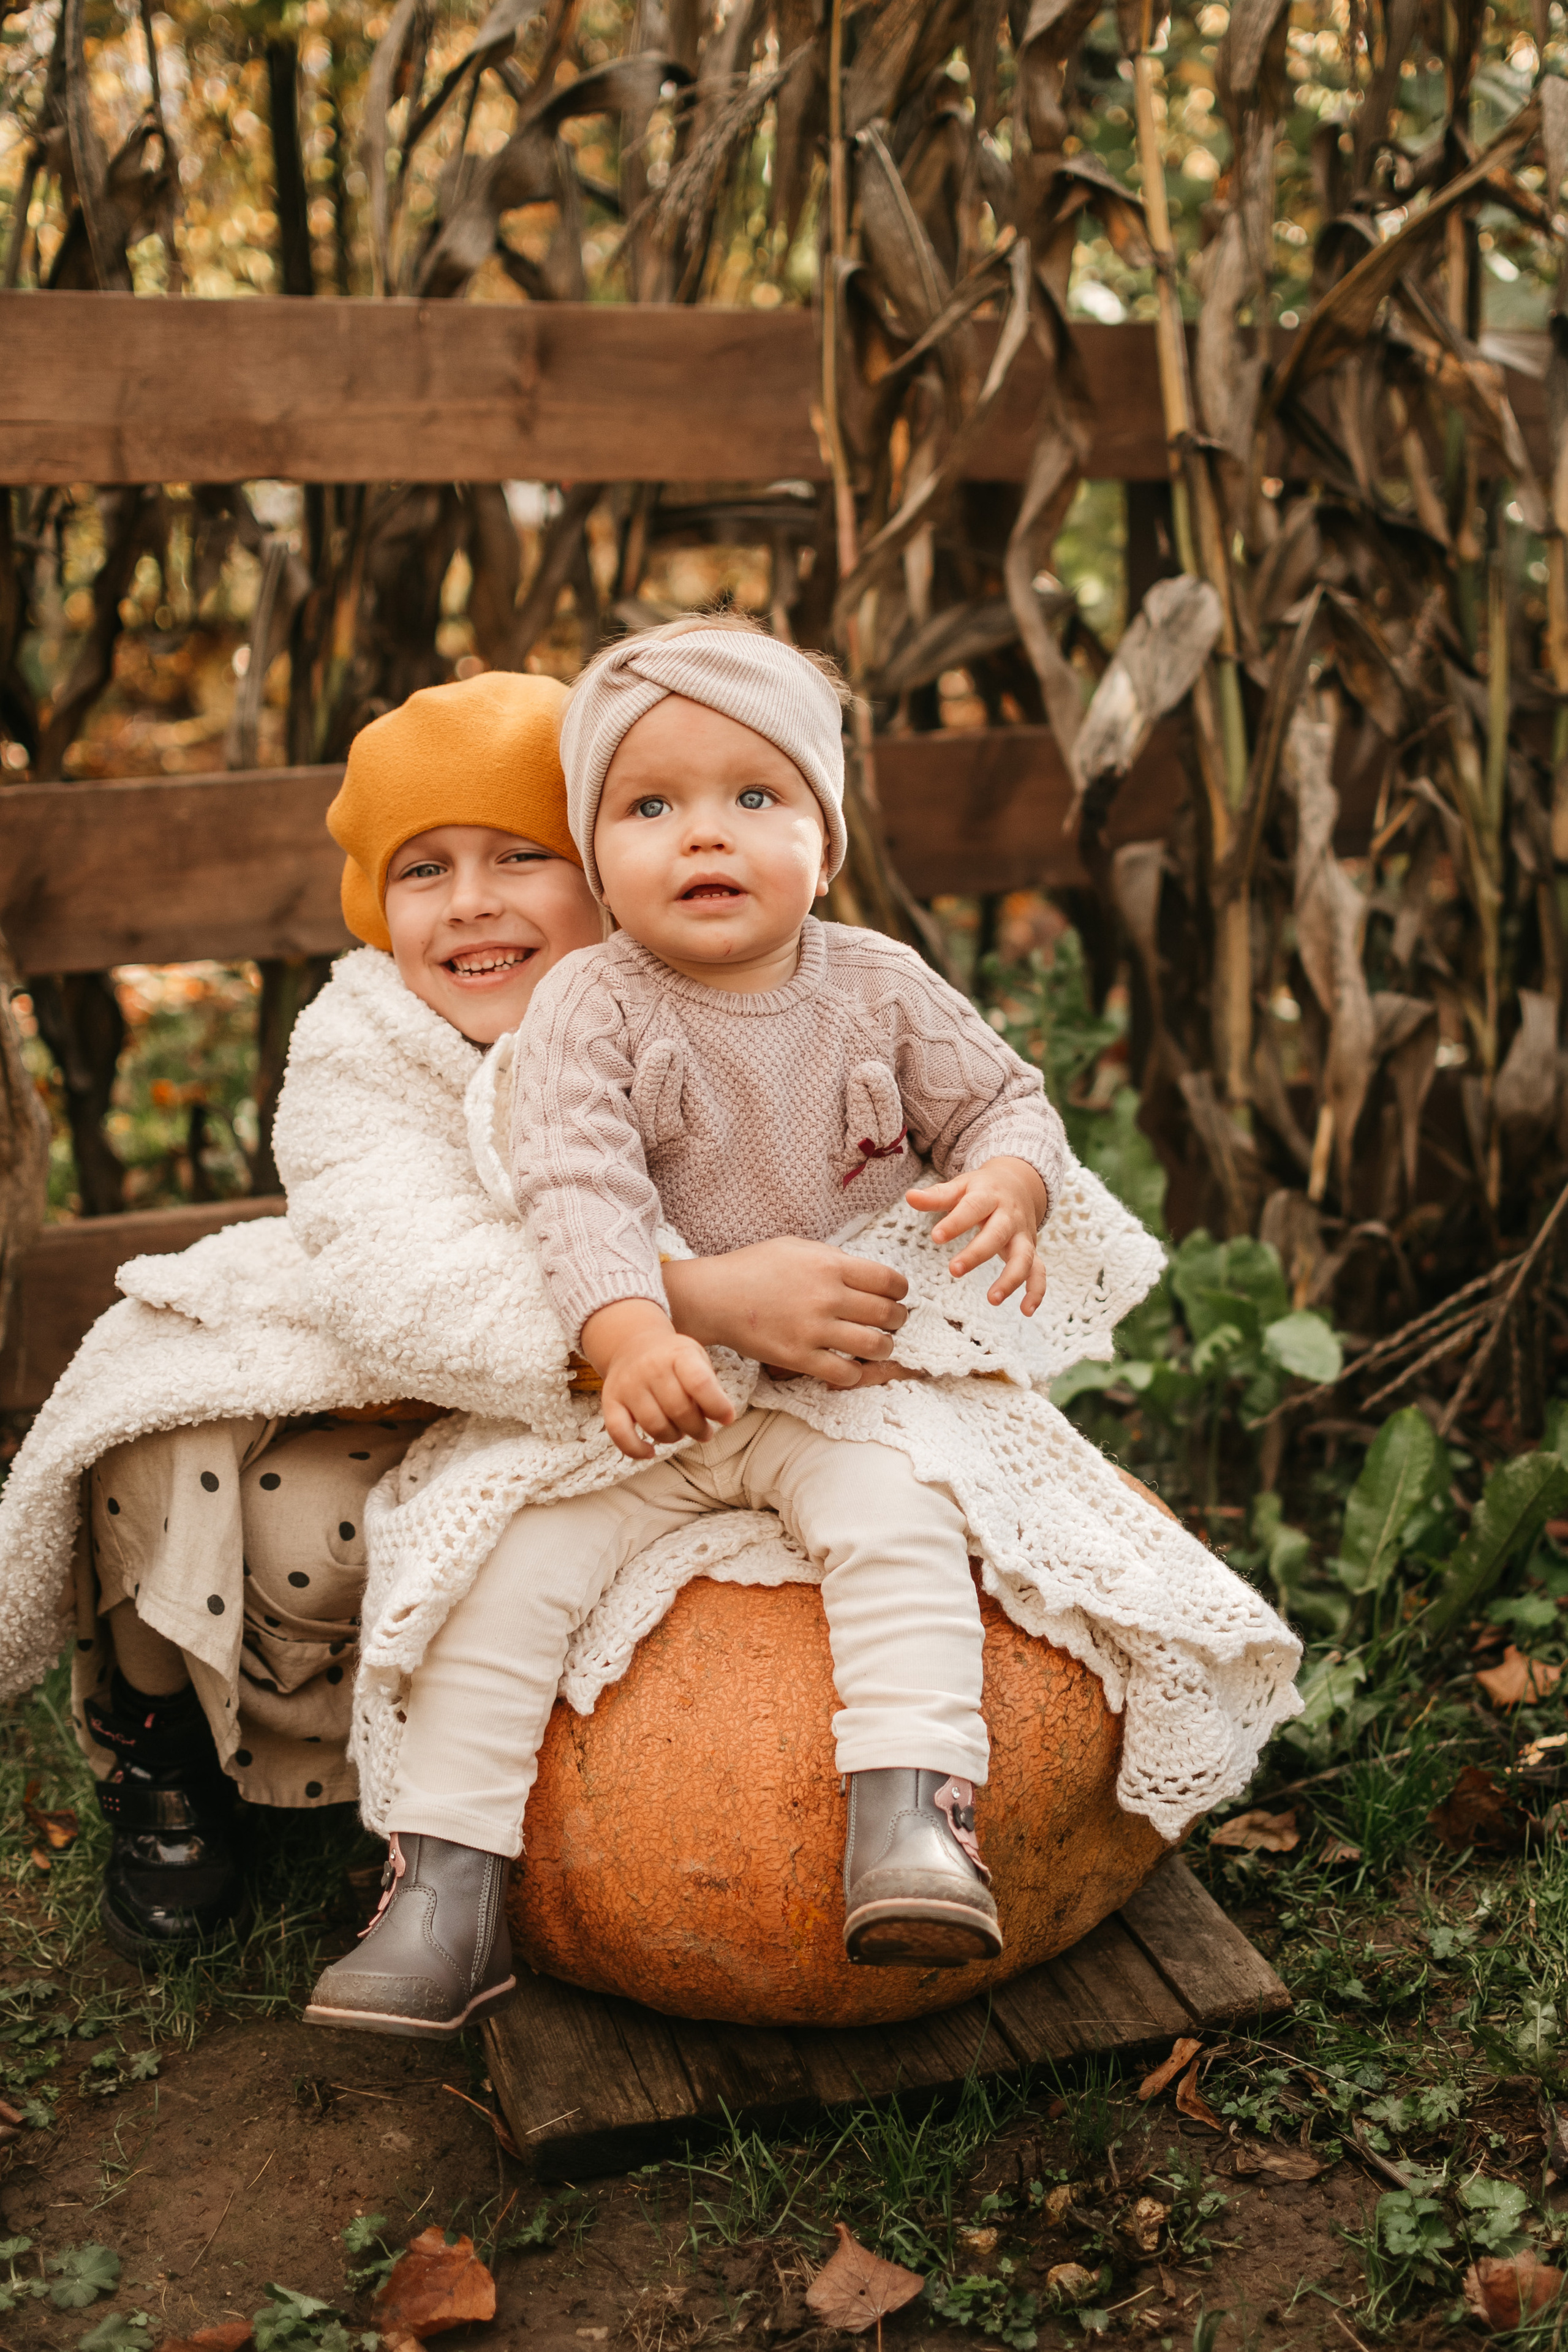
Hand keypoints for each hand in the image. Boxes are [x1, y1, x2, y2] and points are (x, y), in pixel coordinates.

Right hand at [580, 1299, 737, 1460]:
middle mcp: (650, 1368)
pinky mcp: (610, 1402)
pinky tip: (650, 1451)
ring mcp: (628, 1385)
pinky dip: (635, 1449)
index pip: (700, 1383)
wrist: (632, 1344)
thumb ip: (709, 1386)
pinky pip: (620, 1434)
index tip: (727, 1418)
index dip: (717, 1406)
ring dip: (674, 1437)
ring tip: (681, 1432)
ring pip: (654, 1425)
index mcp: (678, 1355)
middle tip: (705, 1432)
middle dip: (698, 1428)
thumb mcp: (696, 1358)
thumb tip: (724, 1417)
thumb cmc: (673, 1359)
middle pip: (679, 1410)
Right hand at [663, 1237, 909, 1387]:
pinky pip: (845, 1374)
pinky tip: (850, 1365)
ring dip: (883, 1347)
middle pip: (889, 1314)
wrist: (714, 1296)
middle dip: (897, 1319)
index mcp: (830, 1265)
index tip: (896, 1296)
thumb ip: (833, 1258)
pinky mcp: (799, 1358)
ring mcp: (813, 1329)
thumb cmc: (754, 1267)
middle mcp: (827, 1296)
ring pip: (875, 1346)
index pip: (889, 1281)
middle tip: (891, 1321)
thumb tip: (866, 1274)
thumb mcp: (797, 1247)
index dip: (900, 1291)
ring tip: (877, 1345)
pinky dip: (856, 1373)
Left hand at [906, 1156, 1047, 1314]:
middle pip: (997, 1234)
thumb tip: (909, 1197)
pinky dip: (1036, 1291)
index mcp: (989, 1197)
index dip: (955, 1223)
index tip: (936, 1237)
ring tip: (992, 1299)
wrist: (1020, 1183)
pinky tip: (1026, 1310)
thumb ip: (936, 1196)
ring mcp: (1023, 1235)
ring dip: (1011, 1279)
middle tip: (954, 1270)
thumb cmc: (982, 1189)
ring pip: (1023, 1257)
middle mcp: (1009, 1216)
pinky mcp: (1031, 1250)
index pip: (972, 1209)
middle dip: (977, 1253)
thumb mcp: (960, 1187)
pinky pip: (1038, 1271)